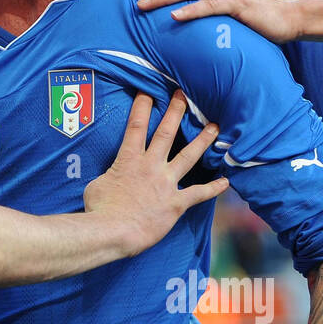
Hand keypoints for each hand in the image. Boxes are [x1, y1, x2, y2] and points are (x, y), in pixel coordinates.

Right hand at [84, 91, 228, 256]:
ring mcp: (165, 183)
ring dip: (202, 141)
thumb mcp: (97, 185)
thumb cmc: (99, 209)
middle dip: (176, 111)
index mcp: (128, 159)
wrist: (113, 231)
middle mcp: (150, 166)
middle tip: (184, 96)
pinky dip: (213, 188)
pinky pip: (198, 193)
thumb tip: (111, 178)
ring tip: (214, 128)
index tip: (147, 92)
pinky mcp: (176, 203)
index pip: (136, 126)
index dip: (142, 107)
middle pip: (166, 133)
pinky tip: (225, 182)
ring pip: (188, 156)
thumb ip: (110, 176)